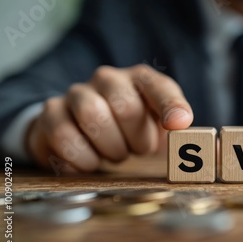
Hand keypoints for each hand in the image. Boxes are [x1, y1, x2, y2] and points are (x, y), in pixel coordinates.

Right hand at [27, 65, 192, 171]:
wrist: (86, 135)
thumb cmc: (134, 132)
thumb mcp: (160, 131)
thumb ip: (180, 134)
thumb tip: (190, 139)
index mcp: (142, 80)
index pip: (160, 87)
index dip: (171, 107)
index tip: (178, 126)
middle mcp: (108, 79)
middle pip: (126, 106)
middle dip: (137, 140)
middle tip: (139, 150)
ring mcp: (77, 93)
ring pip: (92, 115)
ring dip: (110, 148)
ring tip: (116, 154)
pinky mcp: (51, 113)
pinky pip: (65, 137)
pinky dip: (83, 159)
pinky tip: (91, 162)